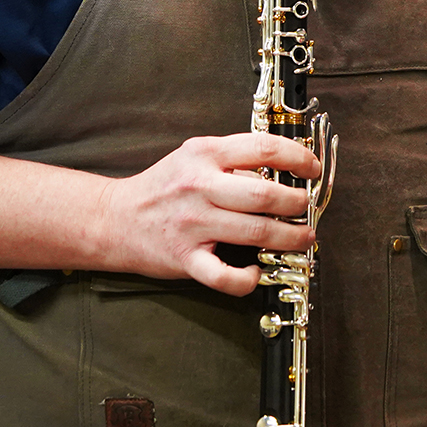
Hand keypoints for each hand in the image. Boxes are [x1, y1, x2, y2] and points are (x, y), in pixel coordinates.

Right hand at [97, 133, 321, 294]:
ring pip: (255, 232)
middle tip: (307, 209)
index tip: (312, 169)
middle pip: (265, 194)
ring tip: (303, 239)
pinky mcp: (184, 258)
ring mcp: (192, 224)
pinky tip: (257, 273)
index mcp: (205, 154)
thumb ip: (233, 159)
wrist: (114, 218)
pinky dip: (247, 279)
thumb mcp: (194, 156)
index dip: (298, 158)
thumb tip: (284, 168)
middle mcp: (200, 186)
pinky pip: (224, 275)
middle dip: (297, 204)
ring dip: (289, 238)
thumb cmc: (164, 186)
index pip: (264, 148)